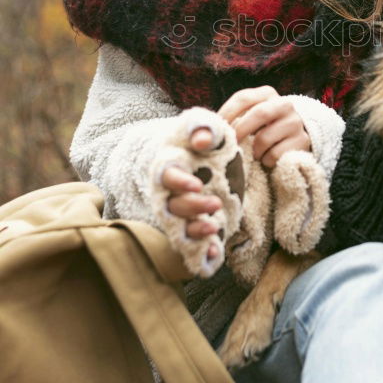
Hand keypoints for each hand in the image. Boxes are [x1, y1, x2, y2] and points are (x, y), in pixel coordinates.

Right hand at [162, 126, 222, 258]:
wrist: (209, 165)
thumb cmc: (207, 146)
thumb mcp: (208, 131)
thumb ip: (203, 128)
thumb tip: (203, 138)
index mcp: (172, 169)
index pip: (168, 177)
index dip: (179, 182)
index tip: (197, 184)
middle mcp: (172, 196)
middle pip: (174, 206)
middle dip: (192, 207)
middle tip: (215, 204)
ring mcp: (183, 216)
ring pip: (181, 229)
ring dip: (195, 231)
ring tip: (214, 228)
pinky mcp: (196, 231)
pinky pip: (193, 248)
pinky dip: (202, 254)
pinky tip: (214, 253)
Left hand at [219, 86, 310, 167]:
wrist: (292, 137)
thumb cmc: (262, 126)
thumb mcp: (249, 116)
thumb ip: (232, 119)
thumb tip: (205, 134)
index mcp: (267, 94)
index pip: (243, 98)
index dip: (226, 113)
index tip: (216, 129)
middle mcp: (284, 104)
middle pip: (259, 114)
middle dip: (240, 131)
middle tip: (230, 144)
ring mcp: (295, 123)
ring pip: (265, 138)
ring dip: (253, 150)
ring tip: (253, 154)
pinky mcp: (301, 141)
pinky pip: (275, 154)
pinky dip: (266, 161)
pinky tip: (267, 158)